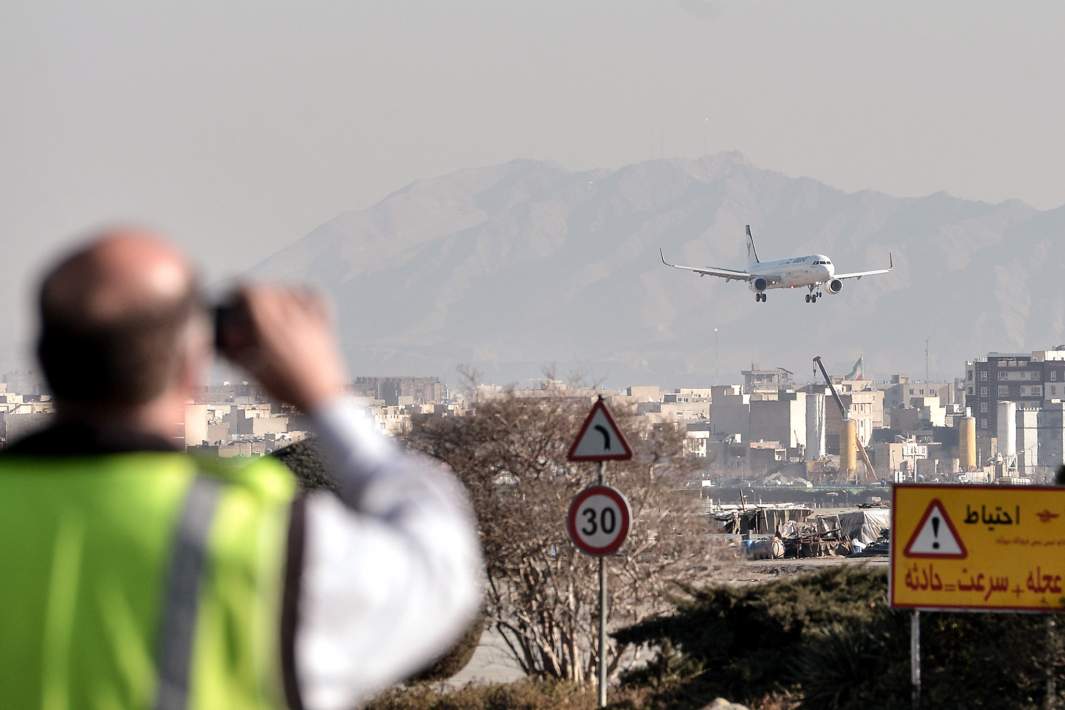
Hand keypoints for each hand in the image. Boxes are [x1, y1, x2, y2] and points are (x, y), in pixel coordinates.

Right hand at [220, 285, 348, 410]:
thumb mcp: (255, 374)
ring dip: (275, 293)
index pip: (252, 294)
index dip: (237, 291)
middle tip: (247, 309)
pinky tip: (294, 303)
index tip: (231, 298)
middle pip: (269, 289)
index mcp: (271, 332)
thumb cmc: (288, 392)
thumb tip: (219, 343)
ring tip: (269, 308)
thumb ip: (235, 356)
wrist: (325, 401)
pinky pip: (315, 298)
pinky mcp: (325, 326)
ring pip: (290, 290)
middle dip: (253, 296)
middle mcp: (292, 322)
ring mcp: (311, 322)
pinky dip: (302, 295)